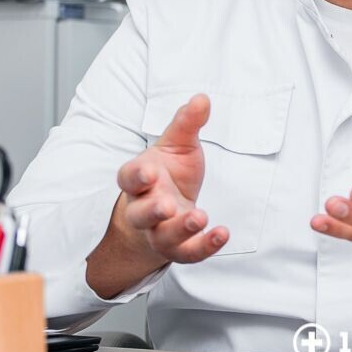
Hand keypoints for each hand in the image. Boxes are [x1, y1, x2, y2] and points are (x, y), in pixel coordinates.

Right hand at [113, 94, 228, 263]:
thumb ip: (187, 123)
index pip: (129, 178)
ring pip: (163, 236)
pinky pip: (188, 253)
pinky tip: (222, 234)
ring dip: (180, 230)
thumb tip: (202, 98)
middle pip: (141, 214)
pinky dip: (205, 246)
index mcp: (138, 180)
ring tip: (199, 218)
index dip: (137, 175)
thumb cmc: (168, 173)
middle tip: (167, 205)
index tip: (150, 171)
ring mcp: (159, 230)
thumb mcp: (178, 145)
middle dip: (152, 210)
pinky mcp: (179, 247)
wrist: (167, 208)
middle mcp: (144, 208)